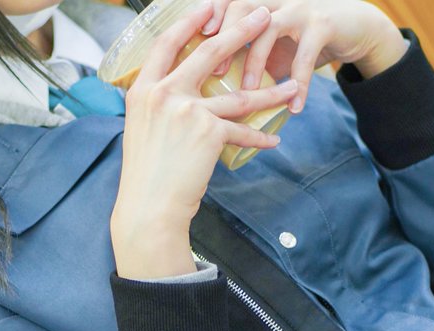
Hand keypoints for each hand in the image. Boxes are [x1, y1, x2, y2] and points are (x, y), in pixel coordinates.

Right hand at [111, 2, 299, 278]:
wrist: (148, 208)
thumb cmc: (145, 176)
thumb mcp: (142, 131)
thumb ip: (160, 109)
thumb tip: (178, 99)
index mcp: (143, 90)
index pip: (167, 44)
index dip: (189, 21)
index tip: (209, 5)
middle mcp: (163, 94)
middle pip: (209, 52)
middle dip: (242, 30)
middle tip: (265, 15)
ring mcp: (186, 111)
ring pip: (239, 95)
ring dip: (270, 91)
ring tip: (291, 85)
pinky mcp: (208, 133)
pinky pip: (242, 131)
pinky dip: (258, 138)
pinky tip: (273, 139)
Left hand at [203, 0, 406, 112]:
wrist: (354, 29)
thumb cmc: (302, 40)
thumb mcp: (272, 45)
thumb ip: (246, 58)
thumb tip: (212, 93)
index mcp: (258, 3)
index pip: (227, 1)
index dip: (210, 16)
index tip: (195, 42)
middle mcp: (276, 0)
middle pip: (242, 6)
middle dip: (226, 38)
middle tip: (216, 72)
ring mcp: (299, 8)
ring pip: (269, 28)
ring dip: (256, 62)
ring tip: (248, 92)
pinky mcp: (322, 24)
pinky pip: (305, 56)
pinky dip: (298, 84)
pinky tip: (293, 108)